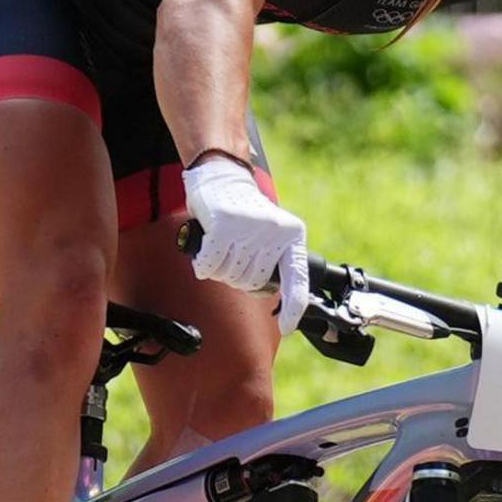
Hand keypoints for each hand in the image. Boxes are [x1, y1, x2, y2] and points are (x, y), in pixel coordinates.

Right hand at [182, 155, 313, 333]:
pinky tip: (206, 248)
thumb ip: (272, 261)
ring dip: (219, 269)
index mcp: (292, 236)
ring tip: (220, 246)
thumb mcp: (269, 233)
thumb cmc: (242, 210)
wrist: (222, 174)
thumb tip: (269, 295)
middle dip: (237, 277)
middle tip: (231, 255)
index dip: (294, 307)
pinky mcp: (224, 226)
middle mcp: (275, 232)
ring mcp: (250, 229)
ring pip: (230, 276)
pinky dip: (203, 264)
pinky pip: (210, 265)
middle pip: (252, 283)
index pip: (297, 279)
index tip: (287, 327)